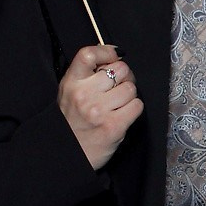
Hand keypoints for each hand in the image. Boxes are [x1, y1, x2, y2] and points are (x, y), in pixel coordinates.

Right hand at [58, 45, 142, 169]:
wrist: (69, 155)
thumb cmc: (72, 124)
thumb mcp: (69, 94)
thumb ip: (86, 76)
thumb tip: (112, 57)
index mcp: (71, 83)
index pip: (89, 54)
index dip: (107, 51)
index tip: (115, 55)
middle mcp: (84, 95)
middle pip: (119, 69)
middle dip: (124, 77)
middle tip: (120, 86)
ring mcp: (99, 110)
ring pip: (131, 88)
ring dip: (129, 96)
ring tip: (118, 105)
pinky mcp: (114, 126)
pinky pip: (137, 106)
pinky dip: (134, 109)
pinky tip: (123, 115)